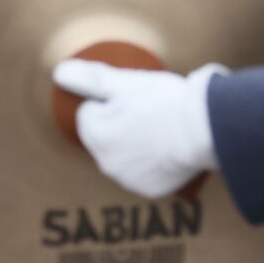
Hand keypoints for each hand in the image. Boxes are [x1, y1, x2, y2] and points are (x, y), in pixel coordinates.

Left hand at [53, 60, 223, 198]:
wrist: (204, 130)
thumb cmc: (164, 102)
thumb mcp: (125, 83)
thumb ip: (89, 79)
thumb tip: (58, 72)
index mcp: (96, 136)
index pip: (90, 112)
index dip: (111, 101)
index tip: (134, 99)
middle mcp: (106, 165)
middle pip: (105, 135)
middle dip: (119, 124)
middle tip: (148, 111)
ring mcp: (129, 181)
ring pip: (123, 154)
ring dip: (134, 143)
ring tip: (160, 129)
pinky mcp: (151, 190)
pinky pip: (143, 172)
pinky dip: (152, 162)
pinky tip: (168, 148)